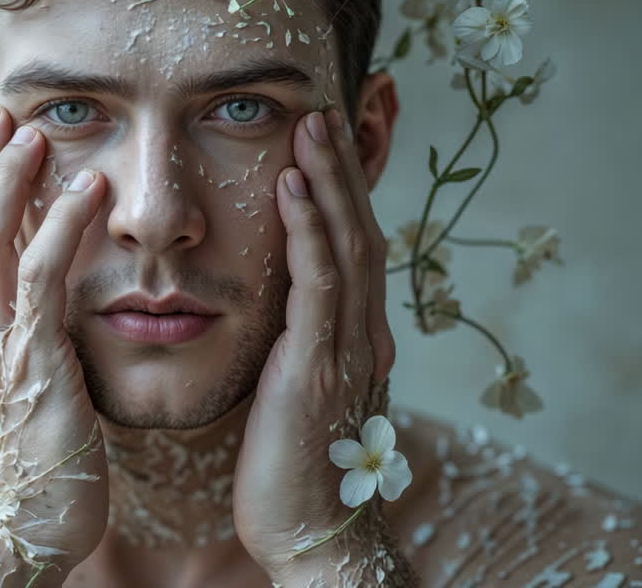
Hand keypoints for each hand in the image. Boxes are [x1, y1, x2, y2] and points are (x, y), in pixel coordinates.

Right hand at [0, 105, 109, 577]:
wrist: (17, 537)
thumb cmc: (31, 472)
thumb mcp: (15, 396)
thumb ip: (14, 347)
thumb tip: (22, 317)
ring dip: (7, 182)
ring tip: (31, 131)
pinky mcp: (30, 368)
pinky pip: (39, 282)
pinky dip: (57, 229)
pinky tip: (86, 190)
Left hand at [232, 109, 401, 578]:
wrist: (310, 533)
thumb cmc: (290, 466)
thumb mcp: (294, 389)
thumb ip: (296, 342)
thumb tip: (277, 308)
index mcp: (356, 335)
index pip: (353, 244)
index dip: (341, 188)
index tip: (323, 137)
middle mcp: (364, 331)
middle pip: (359, 229)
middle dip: (342, 167)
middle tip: (325, 107)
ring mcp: (349, 347)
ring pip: (345, 243)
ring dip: (328, 179)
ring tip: (311, 124)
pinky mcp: (321, 365)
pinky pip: (319, 283)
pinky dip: (308, 228)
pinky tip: (292, 187)